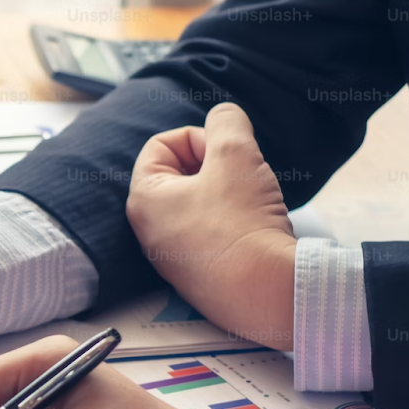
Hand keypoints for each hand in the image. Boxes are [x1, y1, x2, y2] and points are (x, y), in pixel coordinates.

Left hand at [126, 102, 296, 348]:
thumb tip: (223, 116)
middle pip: (180, 173)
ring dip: (229, 192)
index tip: (227, 154)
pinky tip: (254, 230)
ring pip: (199, 202)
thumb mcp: (236, 154)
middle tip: (243, 177)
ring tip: (252, 204)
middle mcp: (148, 230)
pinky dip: (233, 222)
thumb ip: (227, 122)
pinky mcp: (196, 275)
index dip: (199, 138)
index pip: (161, 144)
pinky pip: (211, 232)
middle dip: (217, 166)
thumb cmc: (242, 222)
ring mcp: (170, 256)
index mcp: (143, 198)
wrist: (265, 292)